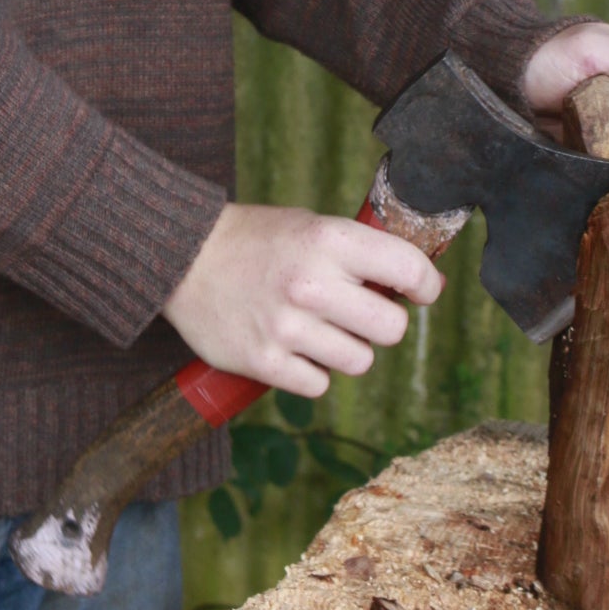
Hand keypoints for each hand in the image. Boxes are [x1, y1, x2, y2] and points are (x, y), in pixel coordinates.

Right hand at [161, 202, 443, 396]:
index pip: (409, 269)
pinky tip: (291, 346)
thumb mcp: (311, 225)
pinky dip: (311, 371)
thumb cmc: (257, 239)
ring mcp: (287, 327)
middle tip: (359, 312)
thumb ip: (361, 252)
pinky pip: (319, 384)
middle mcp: (311, 283)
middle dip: (383, 323)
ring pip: (360, 362)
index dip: (425, 285)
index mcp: (328, 239)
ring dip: (346, 349)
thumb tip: (423, 283)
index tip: (421, 291)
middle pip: (393, 329)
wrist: (183, 257)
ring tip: (317, 327)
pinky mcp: (264, 362)